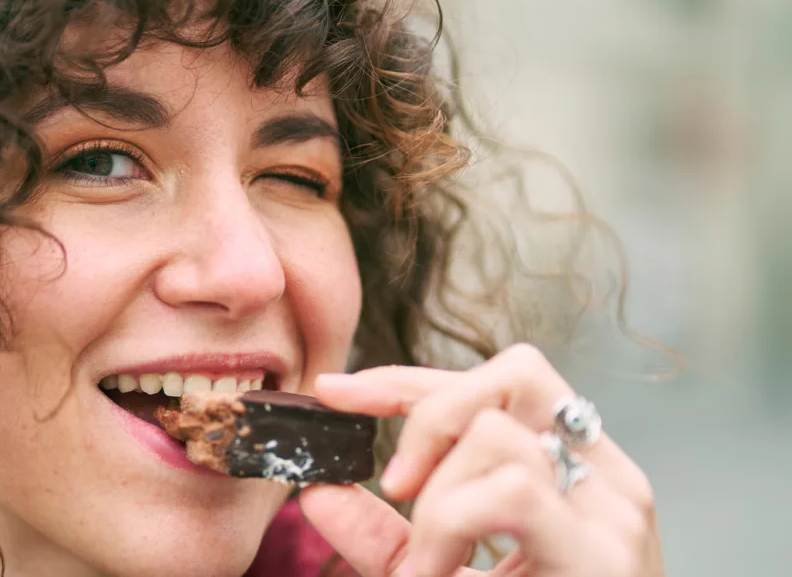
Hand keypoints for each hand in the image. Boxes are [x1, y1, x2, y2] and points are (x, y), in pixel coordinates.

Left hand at [300, 344, 665, 576]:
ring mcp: (613, 513)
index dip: (408, 379)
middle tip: (393, 483)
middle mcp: (605, 478)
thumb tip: (318, 493)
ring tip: (427, 563)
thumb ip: (384, 539)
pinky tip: (437, 576)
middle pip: (512, 373)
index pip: (494, 385)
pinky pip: (509, 491)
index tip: (335, 391)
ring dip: (434, 494)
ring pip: (497, 433)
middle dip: (426, 409)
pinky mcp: (606, 555)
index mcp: (574, 473)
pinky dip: (449, 526)